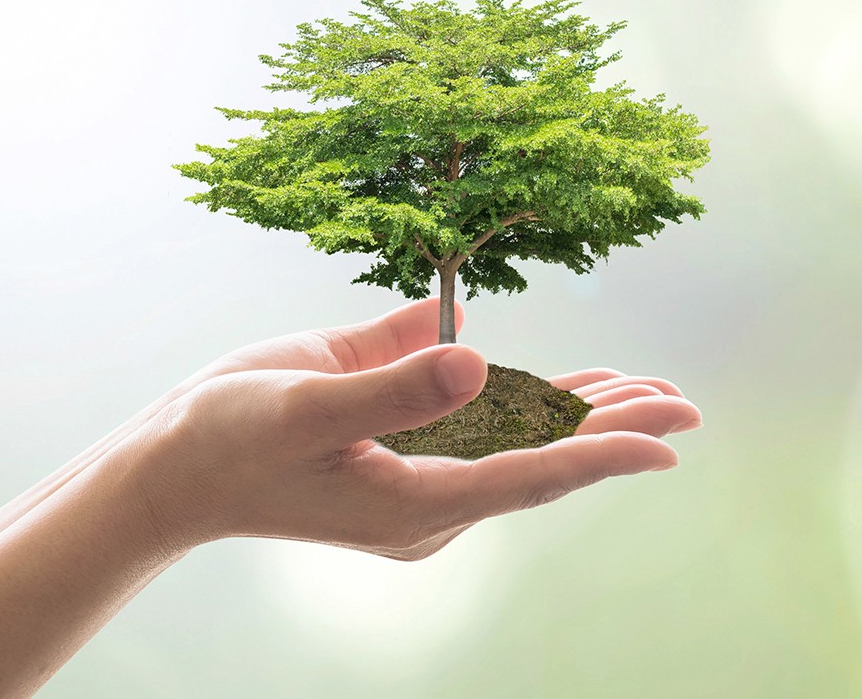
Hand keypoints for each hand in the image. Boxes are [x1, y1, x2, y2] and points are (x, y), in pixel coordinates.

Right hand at [130, 301, 701, 558]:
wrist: (172, 466)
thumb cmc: (227, 442)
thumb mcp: (304, 408)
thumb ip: (393, 386)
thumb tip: (480, 359)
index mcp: (416, 500)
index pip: (531, 472)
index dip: (603, 453)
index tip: (666, 442)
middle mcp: (434, 492)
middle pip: (544, 457)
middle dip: (617, 427)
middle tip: (689, 404)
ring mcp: (423, 467)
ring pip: (524, 437)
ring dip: (587, 409)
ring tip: (655, 388)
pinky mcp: (406, 437)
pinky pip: (489, 419)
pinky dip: (537, 397)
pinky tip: (580, 380)